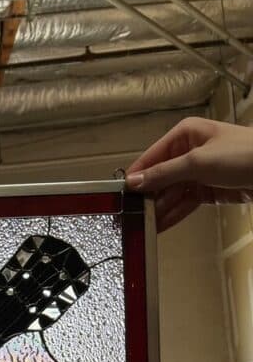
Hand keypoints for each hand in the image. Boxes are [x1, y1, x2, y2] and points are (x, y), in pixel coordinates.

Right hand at [125, 117, 252, 231]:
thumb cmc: (243, 155)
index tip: (120, 195)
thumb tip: (134, 181)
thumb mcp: (198, 162)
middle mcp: (189, 152)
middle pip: (160, 178)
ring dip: (158, 209)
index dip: (137, 176)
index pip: (152, 157)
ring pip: (171, 193)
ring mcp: (198, 173)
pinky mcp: (207, 190)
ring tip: (141, 226)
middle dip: (147, 197)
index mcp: (185, 135)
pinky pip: (184, 204)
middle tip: (130, 216)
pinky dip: (173, 215)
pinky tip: (159, 226)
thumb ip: (163, 173)